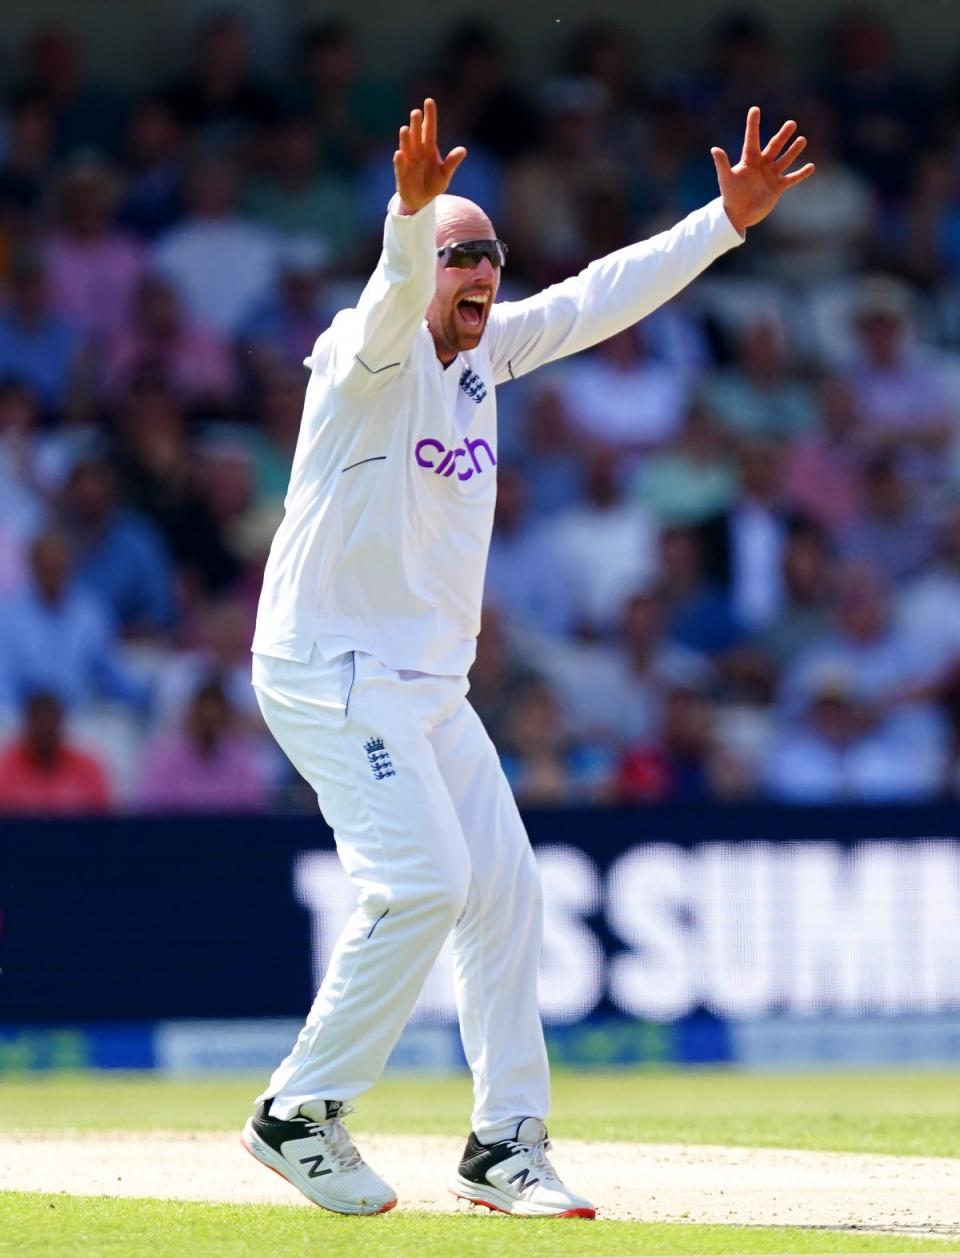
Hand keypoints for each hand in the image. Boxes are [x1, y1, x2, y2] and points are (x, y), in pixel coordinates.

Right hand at [393, 98, 466, 214]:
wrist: (422, 201)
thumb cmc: (433, 184)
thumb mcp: (445, 174)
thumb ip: (452, 162)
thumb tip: (463, 150)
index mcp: (429, 149)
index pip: (430, 130)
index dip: (430, 116)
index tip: (429, 101)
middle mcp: (417, 152)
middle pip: (417, 136)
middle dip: (416, 125)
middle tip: (416, 112)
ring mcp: (409, 162)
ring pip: (407, 148)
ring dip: (406, 139)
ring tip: (405, 129)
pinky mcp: (402, 175)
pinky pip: (400, 167)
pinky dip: (400, 161)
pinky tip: (399, 153)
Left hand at [711, 106, 814, 234]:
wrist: (738, 216)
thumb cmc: (730, 196)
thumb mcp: (726, 179)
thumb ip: (722, 164)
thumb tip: (714, 149)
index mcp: (749, 160)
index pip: (752, 139)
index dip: (753, 125)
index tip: (755, 109)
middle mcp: (761, 165)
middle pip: (774, 146)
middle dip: (783, 136)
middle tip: (791, 123)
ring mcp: (771, 175)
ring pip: (785, 160)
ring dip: (793, 150)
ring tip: (802, 139)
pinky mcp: (777, 188)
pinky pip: (792, 179)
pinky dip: (801, 174)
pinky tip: (811, 166)